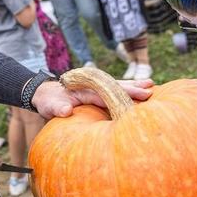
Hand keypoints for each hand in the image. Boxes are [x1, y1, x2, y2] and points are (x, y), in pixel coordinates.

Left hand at [30, 79, 153, 119]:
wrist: (44, 94)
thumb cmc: (48, 101)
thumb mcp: (50, 105)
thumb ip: (58, 107)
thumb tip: (66, 110)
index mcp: (86, 89)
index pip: (109, 92)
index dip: (125, 94)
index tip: (141, 95)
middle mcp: (93, 86)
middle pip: (117, 86)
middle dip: (134, 88)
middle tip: (152, 89)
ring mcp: (95, 88)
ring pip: (118, 87)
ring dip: (133, 86)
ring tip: (151, 86)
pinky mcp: (96, 93)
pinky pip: (114, 92)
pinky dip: (126, 91)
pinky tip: (138, 93)